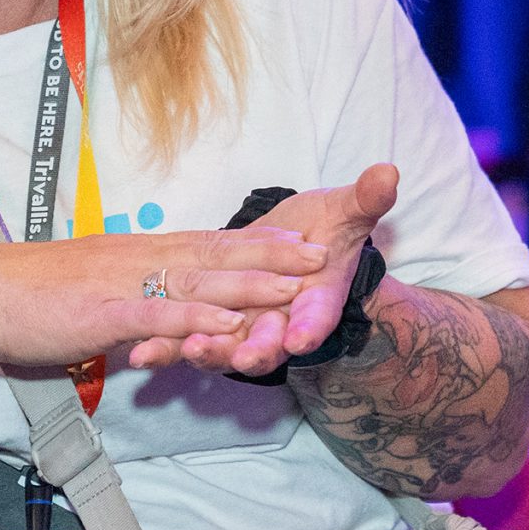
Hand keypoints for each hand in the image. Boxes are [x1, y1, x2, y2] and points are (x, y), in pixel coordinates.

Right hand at [0, 228, 326, 369]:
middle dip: (270, 255)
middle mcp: (138, 259)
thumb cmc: (32, 294)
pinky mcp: (105, 313)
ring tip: (295, 287)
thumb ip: (130, 294)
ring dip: (248, 284)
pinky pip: (158, 317)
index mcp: (137, 252)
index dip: (254, 240)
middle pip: (215, 254)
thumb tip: (155, 305)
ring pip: (197, 282)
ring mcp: (123, 285)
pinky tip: (228, 327)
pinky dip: (196, 321)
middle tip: (320, 253)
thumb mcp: (93, 286)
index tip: (297, 236)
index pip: (206, 241)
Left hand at [128, 164, 398, 374]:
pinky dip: (165, 349)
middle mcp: (281, 322)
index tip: (302, 337)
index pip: (317, 315)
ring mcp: (244, 330)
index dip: (310, 326)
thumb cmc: (322, 231)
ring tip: (186, 351)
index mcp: (316, 298)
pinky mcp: (210, 328)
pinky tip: (139, 354)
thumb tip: (390, 172)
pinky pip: (187, 342)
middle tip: (244, 357)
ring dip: (206, 353)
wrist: (291, 250)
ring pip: (226, 349)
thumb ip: (365, 200)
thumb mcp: (344, 212)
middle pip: (270, 343)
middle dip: (255, 351)